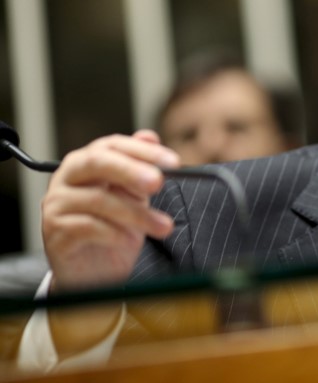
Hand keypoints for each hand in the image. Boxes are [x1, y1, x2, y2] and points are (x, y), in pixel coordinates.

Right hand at [41, 130, 180, 291]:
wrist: (93, 272)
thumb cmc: (113, 228)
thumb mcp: (133, 197)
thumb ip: (140, 168)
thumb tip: (150, 135)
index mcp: (87, 163)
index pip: (113, 145)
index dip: (143, 151)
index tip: (173, 162)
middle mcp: (66, 178)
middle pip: (97, 162)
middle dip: (131, 170)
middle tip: (158, 182)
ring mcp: (56, 204)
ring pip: (99, 199)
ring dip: (137, 214)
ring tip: (163, 226)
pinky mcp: (54, 231)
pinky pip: (88, 227)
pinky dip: (116, 233)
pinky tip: (131, 240)